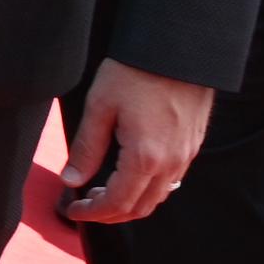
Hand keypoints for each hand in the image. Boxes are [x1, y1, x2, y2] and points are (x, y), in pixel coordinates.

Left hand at [61, 61, 214, 225]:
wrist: (178, 49)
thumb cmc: (135, 73)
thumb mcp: (100, 107)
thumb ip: (86, 148)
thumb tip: (71, 180)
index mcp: (145, 157)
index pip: (117, 203)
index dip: (92, 213)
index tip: (73, 210)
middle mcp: (170, 163)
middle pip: (140, 208)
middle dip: (110, 214)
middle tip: (84, 205)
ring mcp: (185, 156)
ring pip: (158, 197)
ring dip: (130, 203)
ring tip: (103, 192)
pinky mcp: (192, 145)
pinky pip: (171, 181)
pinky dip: (148, 189)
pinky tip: (129, 176)